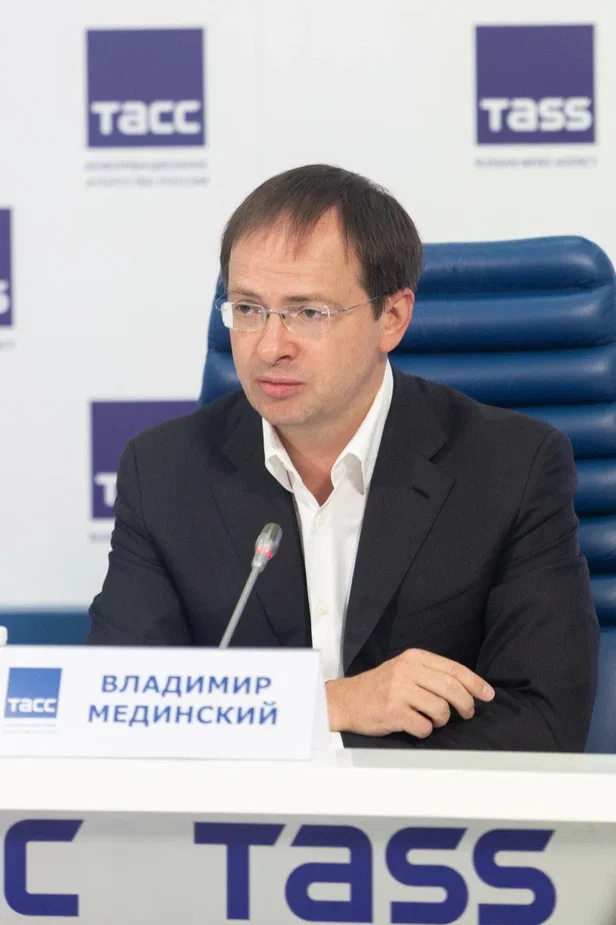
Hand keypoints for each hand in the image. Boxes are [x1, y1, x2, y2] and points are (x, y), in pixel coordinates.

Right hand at [326, 649, 494, 738]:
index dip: (475, 683)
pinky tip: (415, 725)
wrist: (346, 700)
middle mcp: (407, 671)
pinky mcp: (393, 712)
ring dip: (441, 720)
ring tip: (431, 719)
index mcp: (413, 658)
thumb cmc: (379, 687)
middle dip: (466, 705)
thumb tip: (467, 689)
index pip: (453, 669)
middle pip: (452, 689)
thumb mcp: (403, 669)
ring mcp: (400, 691)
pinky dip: (425, 730)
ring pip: (441, 710)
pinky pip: (424, 727)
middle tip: (467, 714)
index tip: (488, 695)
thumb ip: (430, 673)